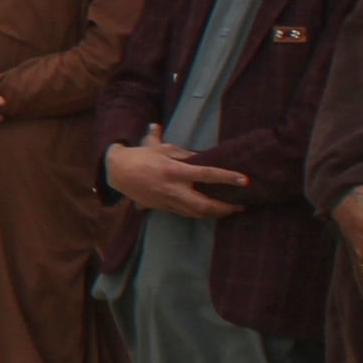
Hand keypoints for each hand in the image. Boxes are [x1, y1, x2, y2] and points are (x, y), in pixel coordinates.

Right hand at [106, 140, 248, 220]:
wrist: (117, 172)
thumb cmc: (141, 156)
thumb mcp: (162, 148)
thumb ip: (183, 152)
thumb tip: (203, 155)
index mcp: (174, 170)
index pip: (207, 174)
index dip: (227, 177)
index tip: (244, 181)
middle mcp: (173, 189)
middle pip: (205, 205)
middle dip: (225, 208)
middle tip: (240, 206)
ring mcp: (168, 201)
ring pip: (197, 213)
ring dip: (216, 214)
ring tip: (230, 211)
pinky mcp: (164, 208)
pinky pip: (187, 214)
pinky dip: (202, 214)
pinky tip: (210, 212)